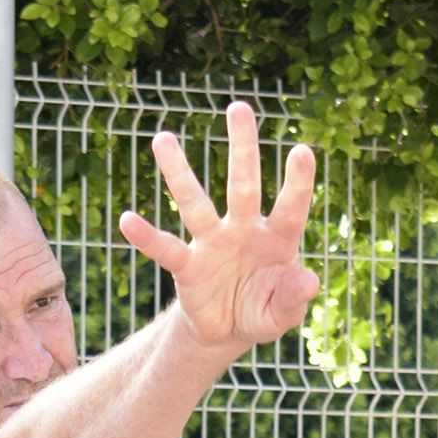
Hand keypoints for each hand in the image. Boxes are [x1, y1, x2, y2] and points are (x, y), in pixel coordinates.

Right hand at [117, 101, 320, 352]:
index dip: (297, 183)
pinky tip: (127, 220)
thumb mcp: (282, 313)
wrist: (227, 330)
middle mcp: (243, 230)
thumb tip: (310, 281)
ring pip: (195, 203)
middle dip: (242, 149)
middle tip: (238, 107)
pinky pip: (165, 248)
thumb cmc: (262, 311)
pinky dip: (146, 237)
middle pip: (243, 185)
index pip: (290, 208)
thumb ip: (293, 298)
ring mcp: (212, 243)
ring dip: (179, 172)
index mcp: (276, 240)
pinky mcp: (187, 266)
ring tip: (162, 138)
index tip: (302, 150)